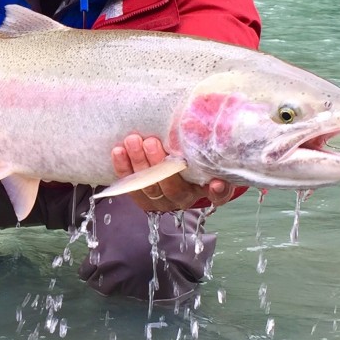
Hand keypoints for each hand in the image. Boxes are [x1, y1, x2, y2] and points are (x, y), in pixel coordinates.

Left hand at [110, 134, 235, 211]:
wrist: (175, 160)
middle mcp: (180, 199)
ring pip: (146, 185)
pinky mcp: (140, 194)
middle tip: (151, 142)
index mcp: (202, 191)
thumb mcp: (209, 160)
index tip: (216, 183)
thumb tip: (221, 178)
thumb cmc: (195, 159)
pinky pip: (129, 183)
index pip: (210, 195)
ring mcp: (158, 199)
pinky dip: (122, 168)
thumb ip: (218, 164)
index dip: (215, 192)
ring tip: (133, 141)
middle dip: (158, 164)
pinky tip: (118, 151)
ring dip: (137, 163)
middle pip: (169, 187)